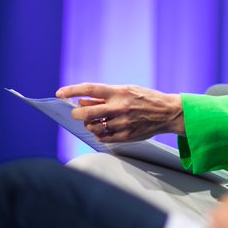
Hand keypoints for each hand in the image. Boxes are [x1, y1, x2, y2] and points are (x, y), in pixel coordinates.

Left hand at [57, 83, 184, 141]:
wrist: (168, 113)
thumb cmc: (145, 99)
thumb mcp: (126, 91)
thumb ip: (104, 97)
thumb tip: (81, 101)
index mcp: (119, 92)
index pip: (89, 89)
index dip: (71, 91)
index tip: (59, 93)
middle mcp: (119, 107)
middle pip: (86, 112)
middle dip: (76, 114)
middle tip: (76, 114)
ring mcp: (122, 123)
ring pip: (93, 127)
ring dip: (89, 125)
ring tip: (94, 121)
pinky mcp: (125, 136)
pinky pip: (103, 137)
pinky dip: (99, 133)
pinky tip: (104, 129)